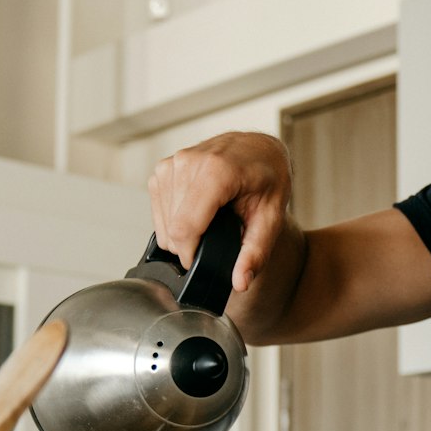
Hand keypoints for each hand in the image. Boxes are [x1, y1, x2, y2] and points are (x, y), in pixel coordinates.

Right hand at [147, 131, 291, 292]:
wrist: (258, 147)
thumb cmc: (267, 177)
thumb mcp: (272, 217)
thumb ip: (256, 252)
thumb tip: (240, 282)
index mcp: (216, 171)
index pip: (185, 228)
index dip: (191, 254)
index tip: (204, 261)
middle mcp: (189, 163)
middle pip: (172, 229)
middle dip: (190, 246)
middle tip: (218, 237)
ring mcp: (172, 164)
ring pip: (163, 222)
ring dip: (182, 233)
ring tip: (211, 221)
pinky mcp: (163, 168)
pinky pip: (158, 210)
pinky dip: (174, 220)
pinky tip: (197, 212)